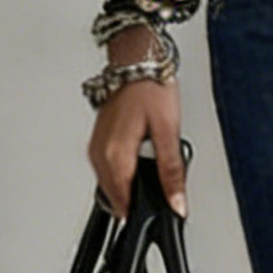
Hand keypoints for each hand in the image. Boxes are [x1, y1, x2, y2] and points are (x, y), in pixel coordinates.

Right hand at [87, 0, 188, 221]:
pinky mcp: (99, 139)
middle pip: (117, 196)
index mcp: (115, 156)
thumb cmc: (152, 87)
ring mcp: (96, 147)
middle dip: (139, 199)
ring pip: (112, 183)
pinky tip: (142, 159)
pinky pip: (109, 168)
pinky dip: (125, 171)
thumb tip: (177, 202)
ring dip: (131, 185)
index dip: (144, 213)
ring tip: (155, 168)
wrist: (137, 59)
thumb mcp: (169, 131)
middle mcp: (99, 154)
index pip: (125, 204)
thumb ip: (171, 171)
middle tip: (164, 188)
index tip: (161, 212)